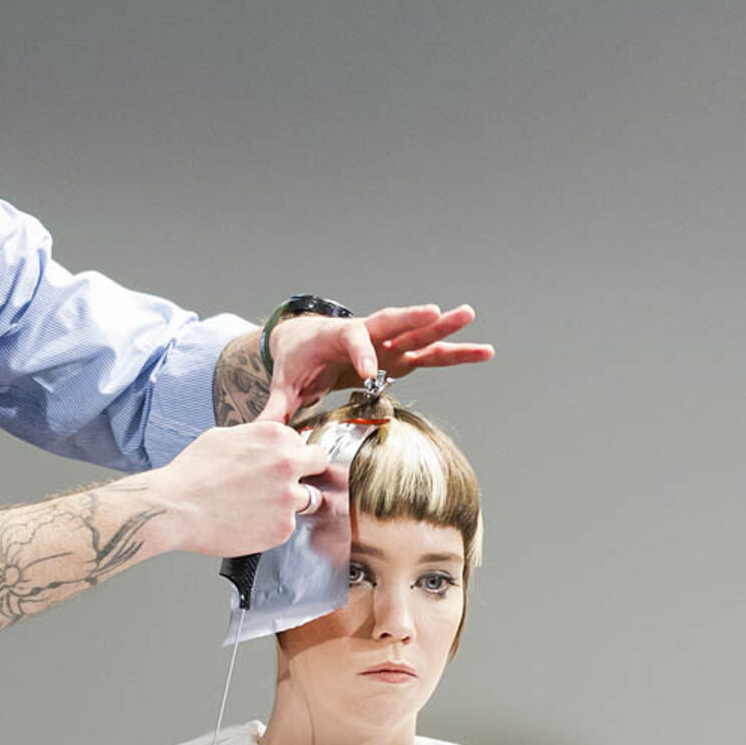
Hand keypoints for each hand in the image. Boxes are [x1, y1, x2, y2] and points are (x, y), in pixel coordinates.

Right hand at [144, 423, 331, 557]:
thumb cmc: (192, 473)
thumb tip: (267, 441)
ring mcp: (289, 497)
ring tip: (260, 506)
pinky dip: (273, 525)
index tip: (282, 464)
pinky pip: (288, 525)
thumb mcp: (224, 436)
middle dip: (306, 472)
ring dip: (291, 502)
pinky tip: (249, 521)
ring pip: (308, 499)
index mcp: (276, 436)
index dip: (292, 454)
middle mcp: (289, 464)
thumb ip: (256, 437)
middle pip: (319, 465)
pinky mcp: (283, 527)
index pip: (303, 443)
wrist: (176, 508)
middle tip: (285, 483)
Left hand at [257, 303, 492, 423]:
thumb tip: (261, 433)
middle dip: (413, 318)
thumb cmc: (295, 359)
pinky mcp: (398, 355)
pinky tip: (483, 351)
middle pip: (391, 322)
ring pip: (416, 333)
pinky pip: (429, 352)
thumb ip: (277, 407)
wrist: (302, 340)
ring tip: (471, 316)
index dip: (360, 353)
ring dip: (444, 328)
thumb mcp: (284, 382)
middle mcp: (364, 334)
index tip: (370, 370)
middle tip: (437, 311)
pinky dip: (455, 352)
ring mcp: (385, 343)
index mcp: (334, 337)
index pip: (351, 340)